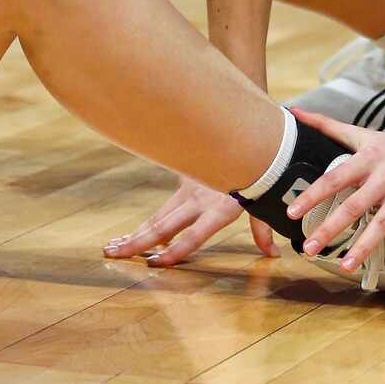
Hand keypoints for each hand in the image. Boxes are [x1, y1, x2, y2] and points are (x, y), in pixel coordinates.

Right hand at [103, 176, 276, 266]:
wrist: (245, 120)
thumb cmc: (260, 163)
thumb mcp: (264, 198)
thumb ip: (262, 228)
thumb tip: (273, 254)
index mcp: (220, 206)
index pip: (194, 234)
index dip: (176, 250)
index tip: (155, 263)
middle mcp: (199, 198)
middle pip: (163, 225)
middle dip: (138, 242)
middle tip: (113, 255)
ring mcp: (188, 187)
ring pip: (158, 216)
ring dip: (135, 234)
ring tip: (112, 248)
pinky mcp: (184, 177)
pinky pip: (164, 206)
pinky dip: (147, 223)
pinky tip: (129, 235)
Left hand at [289, 109, 384, 284]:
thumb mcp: (361, 133)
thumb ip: (327, 126)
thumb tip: (296, 112)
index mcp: (367, 158)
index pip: (335, 178)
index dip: (313, 195)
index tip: (292, 213)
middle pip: (355, 204)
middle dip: (331, 228)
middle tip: (310, 248)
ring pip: (383, 223)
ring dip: (364, 246)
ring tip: (345, 266)